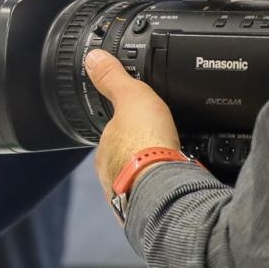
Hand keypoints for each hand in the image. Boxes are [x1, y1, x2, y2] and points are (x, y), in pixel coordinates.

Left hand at [85, 50, 182, 190]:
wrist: (164, 185)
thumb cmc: (146, 144)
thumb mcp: (131, 96)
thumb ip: (113, 78)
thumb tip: (94, 59)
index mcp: (104, 150)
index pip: (111, 137)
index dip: (127, 130)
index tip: (141, 128)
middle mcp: (111, 174)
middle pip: (125, 160)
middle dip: (140, 155)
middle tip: (160, 146)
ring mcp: (128, 193)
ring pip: (138, 180)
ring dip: (151, 174)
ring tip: (170, 164)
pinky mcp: (148, 208)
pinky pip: (155, 195)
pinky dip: (163, 188)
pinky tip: (174, 182)